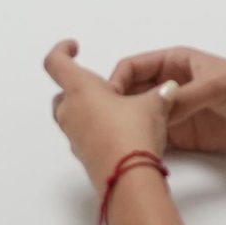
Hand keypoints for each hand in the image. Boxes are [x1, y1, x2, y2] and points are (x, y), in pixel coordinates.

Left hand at [45, 40, 171, 187]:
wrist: (128, 178)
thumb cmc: (133, 130)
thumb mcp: (153, 105)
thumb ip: (160, 94)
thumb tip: (169, 90)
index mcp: (80, 90)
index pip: (56, 62)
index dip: (61, 49)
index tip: (74, 46)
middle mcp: (70, 112)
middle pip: (64, 94)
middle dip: (82, 88)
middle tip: (107, 88)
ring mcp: (74, 137)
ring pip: (74, 116)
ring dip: (90, 110)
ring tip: (119, 110)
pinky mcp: (83, 156)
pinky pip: (85, 136)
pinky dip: (97, 130)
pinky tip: (121, 133)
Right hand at [109, 47, 225, 153]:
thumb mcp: (215, 86)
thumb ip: (185, 97)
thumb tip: (157, 110)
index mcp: (173, 62)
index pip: (133, 68)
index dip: (117, 81)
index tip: (108, 100)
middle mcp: (170, 86)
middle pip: (132, 94)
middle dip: (118, 106)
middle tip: (106, 125)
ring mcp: (176, 112)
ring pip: (142, 118)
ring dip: (130, 127)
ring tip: (118, 141)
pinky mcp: (184, 135)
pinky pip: (157, 139)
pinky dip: (146, 144)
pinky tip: (139, 152)